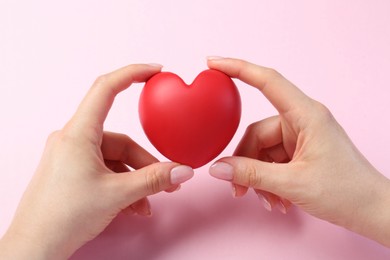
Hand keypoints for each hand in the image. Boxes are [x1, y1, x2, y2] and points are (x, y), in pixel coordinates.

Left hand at [0, 64, 193, 258]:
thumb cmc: (64, 216)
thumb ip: (154, 179)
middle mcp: (73, 139)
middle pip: (121, 140)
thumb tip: (183, 170)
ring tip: (150, 202)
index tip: (155, 70)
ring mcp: (72, 156)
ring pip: (116, 158)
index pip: (106, 88)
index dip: (132, 73)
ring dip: (136, 179)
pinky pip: (106, 170)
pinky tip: (135, 207)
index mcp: (78, 134)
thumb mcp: (117, 195)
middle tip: (169, 180)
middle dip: (147, 162)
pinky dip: (123, 185)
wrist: (35, 247)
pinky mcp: (73, 171)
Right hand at [207, 57, 389, 246]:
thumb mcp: (292, 184)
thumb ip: (251, 174)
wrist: (372, 211)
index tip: (213, 63)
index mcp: (306, 115)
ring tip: (269, 200)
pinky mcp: (300, 151)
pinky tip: (277, 200)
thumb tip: (217, 168)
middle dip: (246, 164)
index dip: (238, 68)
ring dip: (258, 178)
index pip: (267, 81)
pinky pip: (272, 161)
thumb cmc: (346, 192)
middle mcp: (302, 120)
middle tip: (239, 190)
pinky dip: (268, 180)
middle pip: (256, 133)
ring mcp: (300, 136)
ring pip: (262, 151)